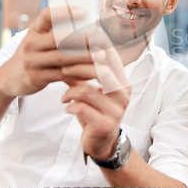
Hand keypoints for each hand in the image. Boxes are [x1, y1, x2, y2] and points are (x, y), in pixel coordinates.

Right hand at [0, 7, 91, 97]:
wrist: (8, 78)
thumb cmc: (33, 55)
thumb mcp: (38, 42)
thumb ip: (55, 35)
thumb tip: (88, 27)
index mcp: (33, 31)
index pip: (46, 15)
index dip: (64, 11)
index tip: (83, 11)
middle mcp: (30, 44)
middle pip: (58, 38)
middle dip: (82, 38)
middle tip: (100, 39)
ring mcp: (31, 62)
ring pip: (62, 58)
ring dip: (84, 57)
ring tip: (101, 56)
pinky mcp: (35, 78)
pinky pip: (61, 76)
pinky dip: (77, 74)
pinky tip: (91, 72)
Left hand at [61, 27, 131, 159]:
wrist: (102, 142)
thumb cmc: (97, 111)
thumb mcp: (94, 90)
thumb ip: (86, 73)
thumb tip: (71, 49)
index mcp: (123, 83)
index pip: (112, 59)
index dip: (95, 49)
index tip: (76, 44)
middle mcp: (123, 96)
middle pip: (102, 72)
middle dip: (79, 68)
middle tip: (63, 69)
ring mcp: (116, 111)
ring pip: (87, 91)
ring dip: (70, 91)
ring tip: (64, 95)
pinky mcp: (104, 125)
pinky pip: (81, 108)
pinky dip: (69, 105)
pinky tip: (67, 107)